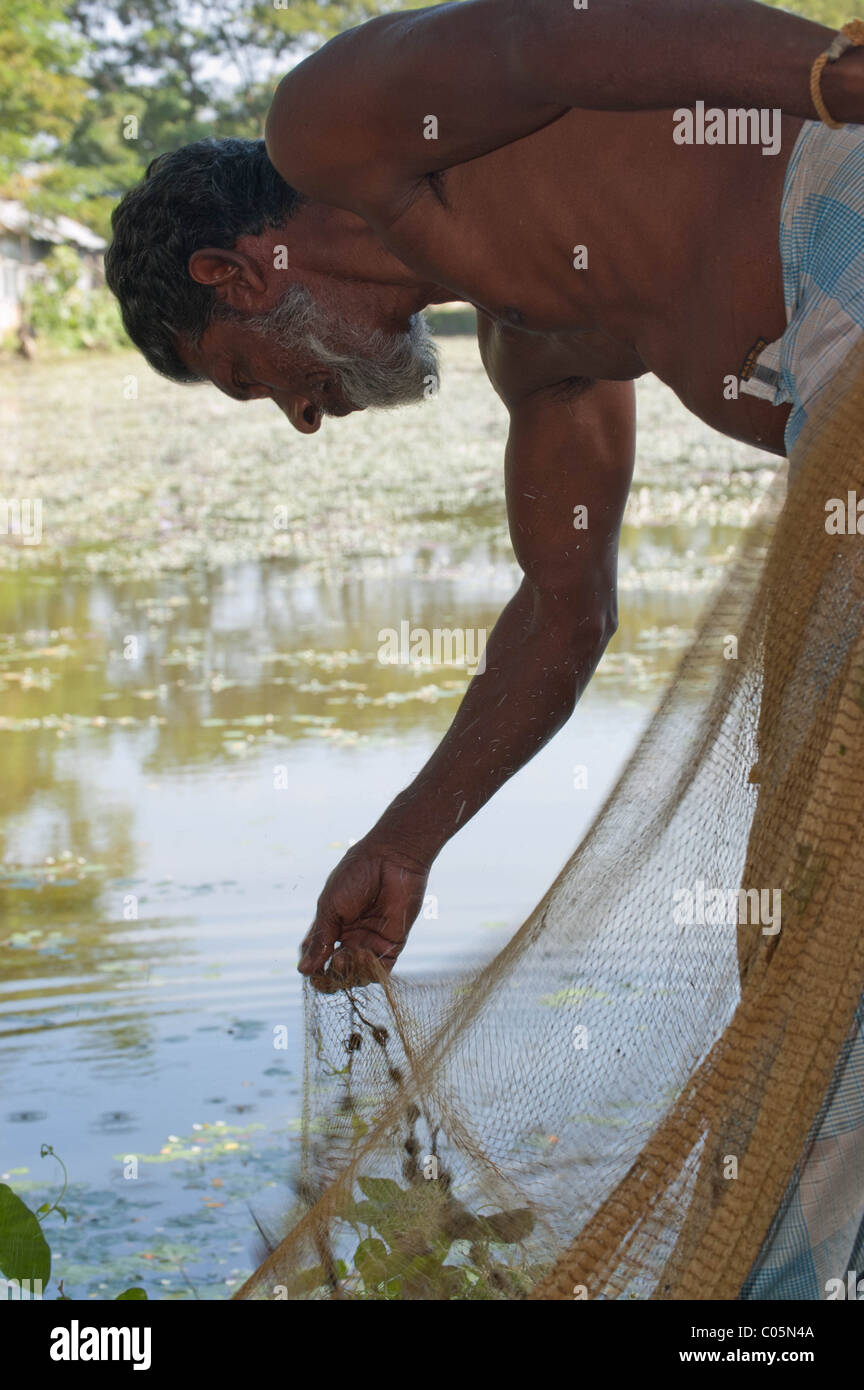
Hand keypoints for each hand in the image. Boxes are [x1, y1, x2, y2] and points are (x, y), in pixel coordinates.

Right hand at [298, 838, 429, 990]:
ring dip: (348, 973)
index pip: (317, 956)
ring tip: (344, 957)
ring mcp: (371, 942)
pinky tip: (362, 955)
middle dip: (331, 975)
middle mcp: (350, 937)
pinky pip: (380, 971)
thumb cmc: (355, 877)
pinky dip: (369, 972)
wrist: (390, 860)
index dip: (312, 967)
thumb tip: (303, 971)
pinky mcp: (391, 945)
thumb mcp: (330, 907)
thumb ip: (320, 939)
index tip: (308, 970)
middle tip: (330, 966)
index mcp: (332, 926)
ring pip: (357, 975)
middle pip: (336, 971)